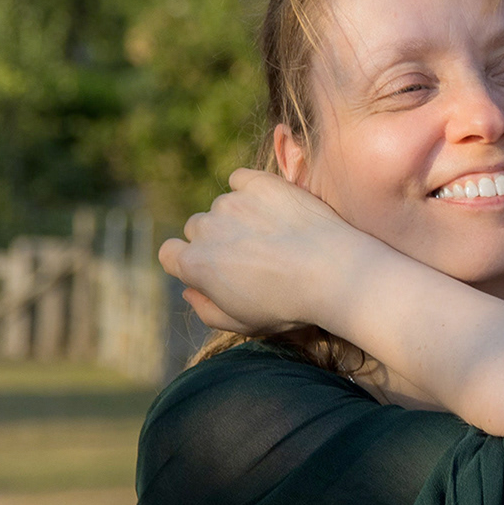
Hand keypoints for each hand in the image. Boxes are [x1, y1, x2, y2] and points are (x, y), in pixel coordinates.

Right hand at [158, 169, 366, 335]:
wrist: (335, 273)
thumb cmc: (289, 305)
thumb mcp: (243, 324)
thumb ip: (207, 310)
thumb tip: (191, 290)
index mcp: (195, 264)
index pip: (168, 253)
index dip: (187, 261)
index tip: (211, 267)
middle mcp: (206, 228)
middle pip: (197, 228)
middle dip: (215, 239)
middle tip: (250, 254)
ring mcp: (232, 202)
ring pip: (222, 206)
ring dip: (237, 216)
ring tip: (272, 236)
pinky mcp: (260, 183)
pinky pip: (241, 180)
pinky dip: (250, 190)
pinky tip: (272, 208)